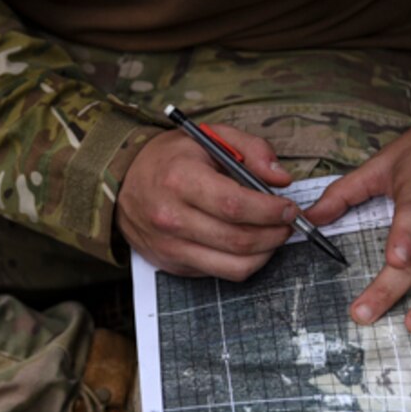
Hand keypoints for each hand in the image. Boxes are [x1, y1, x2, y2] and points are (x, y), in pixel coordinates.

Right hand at [117, 125, 297, 279]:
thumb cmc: (169, 159)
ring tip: (272, 236)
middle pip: (238, 240)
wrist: (122, 182)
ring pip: (234, 266)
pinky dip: (242, 262)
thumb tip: (281, 179)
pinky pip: (219, 273)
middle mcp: (171, 218)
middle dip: (275, 234)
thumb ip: (251, 150)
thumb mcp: (209, 137)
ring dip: (264, 254)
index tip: (288, 208)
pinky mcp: (173, 265)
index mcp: (180, 180)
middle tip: (287, 224)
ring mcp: (170, 246)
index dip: (270, 211)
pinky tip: (247, 244)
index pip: (234, 205)